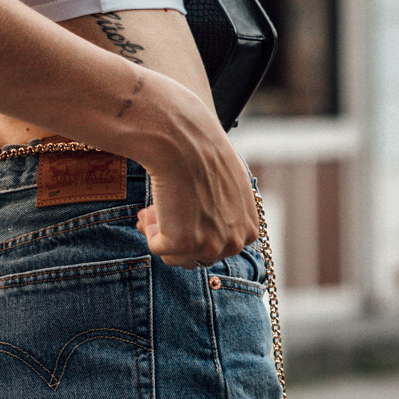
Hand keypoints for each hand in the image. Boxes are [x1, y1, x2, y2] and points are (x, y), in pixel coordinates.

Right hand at [137, 106, 259, 265]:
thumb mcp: (229, 186)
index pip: (218, 248)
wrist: (184, 142)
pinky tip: (150, 208)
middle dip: (175, 234)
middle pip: (197, 257)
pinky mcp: (182, 245)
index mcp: (248, 229)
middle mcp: (234, 243)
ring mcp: (209, 246)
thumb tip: (204, 220)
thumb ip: (224, 212)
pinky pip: (157, 248)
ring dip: (161, 232)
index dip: (194, 231)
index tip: (180, 214)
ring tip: (152, 209)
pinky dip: (149, 229)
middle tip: (157, 213)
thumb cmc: (203, 153)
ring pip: (176, 256)